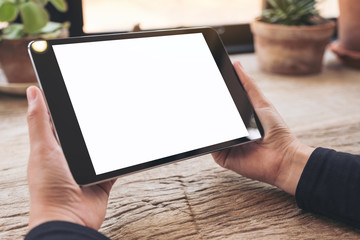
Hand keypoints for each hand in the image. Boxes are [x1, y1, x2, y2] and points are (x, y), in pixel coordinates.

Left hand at [26, 86, 115, 230]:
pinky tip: (127, 147)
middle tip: (107, 102)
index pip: (59, 120)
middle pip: (84, 133)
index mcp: (52, 147)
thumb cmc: (50, 188)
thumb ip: (39, 121)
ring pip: (101, 148)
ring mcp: (87, 168)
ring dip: (109, 140)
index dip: (67, 105)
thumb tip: (33, 92)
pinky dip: (120, 158)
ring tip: (120, 121)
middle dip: (93, 121)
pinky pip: (114, 165)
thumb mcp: (43, 148)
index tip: (78, 89)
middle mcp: (69, 157)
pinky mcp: (102, 179)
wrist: (70, 219)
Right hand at [212, 62, 313, 194]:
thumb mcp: (261, 103)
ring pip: (209, 131)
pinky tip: (211, 129)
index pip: (220, 105)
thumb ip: (248, 85)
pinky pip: (209, 147)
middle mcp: (228, 131)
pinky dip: (208, 139)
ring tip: (203, 111)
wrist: (282, 157)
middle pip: (212, 117)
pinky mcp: (221, 156)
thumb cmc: (276, 131)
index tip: (203, 81)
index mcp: (236, 118)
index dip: (211, 95)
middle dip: (205, 108)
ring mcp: (224, 143)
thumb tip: (237, 65)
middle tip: (197, 94)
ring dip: (205, 122)